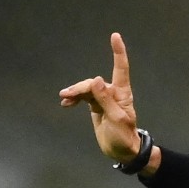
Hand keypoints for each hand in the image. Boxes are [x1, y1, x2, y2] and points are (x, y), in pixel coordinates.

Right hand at [59, 32, 142, 163]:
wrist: (121, 151)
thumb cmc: (124, 136)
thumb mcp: (116, 119)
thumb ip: (105, 100)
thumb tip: (96, 80)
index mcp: (122, 93)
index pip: (120, 68)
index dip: (118, 52)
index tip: (115, 36)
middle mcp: (113, 93)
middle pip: (94, 83)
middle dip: (81, 88)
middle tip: (67, 96)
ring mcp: (103, 99)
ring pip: (87, 89)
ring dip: (75, 92)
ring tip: (64, 98)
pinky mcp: (95, 106)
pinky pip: (83, 98)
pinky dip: (74, 98)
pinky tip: (66, 102)